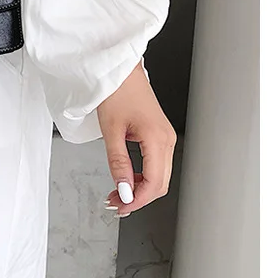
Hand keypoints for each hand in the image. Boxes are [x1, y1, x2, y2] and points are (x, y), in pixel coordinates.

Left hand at [96, 60, 176, 217]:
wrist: (120, 69)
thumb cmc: (116, 91)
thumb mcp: (111, 130)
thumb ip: (118, 163)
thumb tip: (124, 190)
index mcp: (158, 139)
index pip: (154, 183)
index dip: (138, 201)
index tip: (120, 207)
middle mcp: (167, 139)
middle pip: (160, 183)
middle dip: (139, 198)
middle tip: (116, 204)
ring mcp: (165, 137)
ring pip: (159, 175)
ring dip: (140, 188)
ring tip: (118, 193)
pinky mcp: (159, 134)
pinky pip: (156, 163)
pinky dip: (142, 175)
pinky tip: (126, 178)